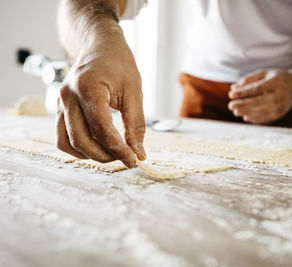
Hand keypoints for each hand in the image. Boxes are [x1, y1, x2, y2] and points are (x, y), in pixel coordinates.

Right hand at [56, 33, 145, 167]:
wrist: (100, 47)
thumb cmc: (118, 65)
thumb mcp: (134, 92)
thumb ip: (136, 124)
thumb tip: (138, 153)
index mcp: (88, 88)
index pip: (101, 129)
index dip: (118, 149)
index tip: (133, 159)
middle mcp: (68, 97)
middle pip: (81, 140)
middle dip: (105, 155)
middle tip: (125, 157)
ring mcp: (60, 103)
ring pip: (67, 143)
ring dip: (90, 155)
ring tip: (112, 153)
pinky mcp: (59, 109)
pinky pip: (62, 137)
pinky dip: (78, 148)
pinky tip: (97, 147)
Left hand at [228, 69, 291, 123]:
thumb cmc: (276, 78)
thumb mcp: (263, 74)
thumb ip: (248, 80)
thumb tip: (233, 88)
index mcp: (275, 81)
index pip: (256, 88)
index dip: (243, 92)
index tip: (230, 94)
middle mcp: (280, 94)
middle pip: (258, 101)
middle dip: (243, 104)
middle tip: (230, 106)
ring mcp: (282, 105)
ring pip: (262, 111)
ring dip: (247, 112)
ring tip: (235, 112)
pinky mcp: (282, 113)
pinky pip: (267, 118)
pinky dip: (255, 118)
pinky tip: (245, 116)